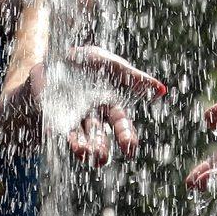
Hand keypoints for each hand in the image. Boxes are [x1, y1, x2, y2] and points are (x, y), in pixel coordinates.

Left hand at [52, 46, 166, 165]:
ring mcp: (72, 118)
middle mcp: (91, 115)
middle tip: (100, 158)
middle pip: (98, 136)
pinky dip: (55, 133)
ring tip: (82, 152)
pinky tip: (56, 136)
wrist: (53, 57)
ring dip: (80, 146)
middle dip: (100, 148)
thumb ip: (134, 78)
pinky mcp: (52, 116)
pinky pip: (56, 128)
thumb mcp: (111, 64)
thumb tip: (163, 90)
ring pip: (79, 137)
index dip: (125, 136)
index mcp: (108, 104)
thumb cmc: (85, 62)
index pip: (120, 123)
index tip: (129, 149)